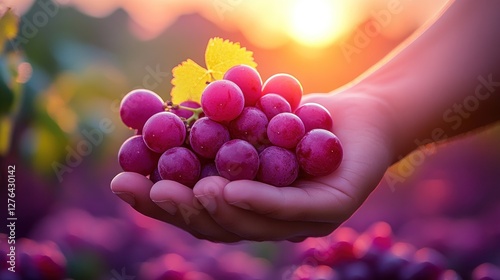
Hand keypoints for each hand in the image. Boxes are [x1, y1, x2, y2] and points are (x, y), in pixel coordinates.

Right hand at [111, 88, 396, 241]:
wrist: (363, 113)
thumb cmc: (298, 117)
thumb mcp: (245, 120)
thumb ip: (208, 132)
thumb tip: (146, 122)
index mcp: (247, 208)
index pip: (196, 213)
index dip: (157, 204)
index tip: (123, 182)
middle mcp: (271, 222)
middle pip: (219, 227)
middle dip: (182, 211)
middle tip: (153, 190)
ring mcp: (303, 223)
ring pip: (251, 225)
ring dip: (216, 209)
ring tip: (191, 190)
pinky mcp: (333, 210)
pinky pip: (290, 209)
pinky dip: (258, 201)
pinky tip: (229, 190)